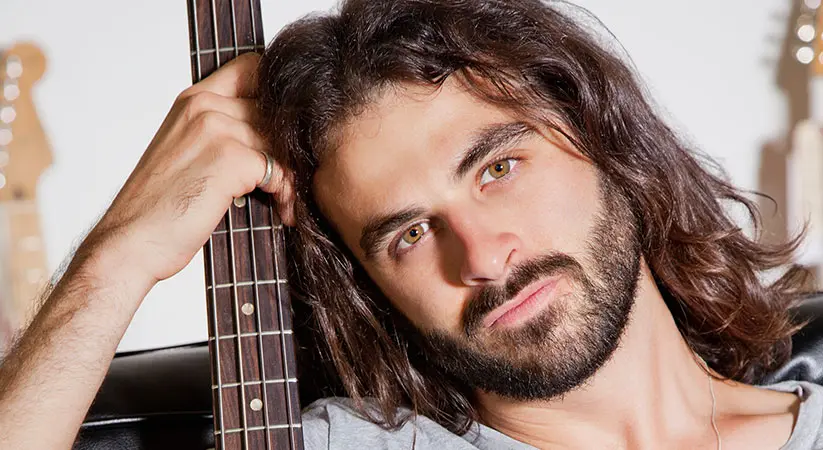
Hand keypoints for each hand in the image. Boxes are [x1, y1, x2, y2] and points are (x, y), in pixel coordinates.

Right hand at [85, 53, 294, 289]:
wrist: (131, 242)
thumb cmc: (158, 207)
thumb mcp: (186, 151)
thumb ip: (221, 130)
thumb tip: (272, 134)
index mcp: (192, 100)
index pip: (252, 69)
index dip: (279, 96)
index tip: (284, 130)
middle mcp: (204, 107)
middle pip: (274, 111)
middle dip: (289, 146)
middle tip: (291, 178)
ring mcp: (216, 129)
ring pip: (280, 141)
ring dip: (290, 174)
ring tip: (286, 199)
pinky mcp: (231, 159)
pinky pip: (278, 168)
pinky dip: (284, 192)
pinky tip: (281, 209)